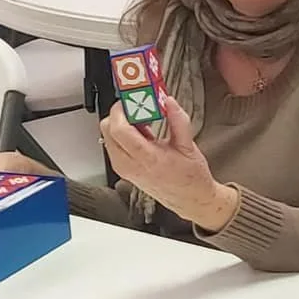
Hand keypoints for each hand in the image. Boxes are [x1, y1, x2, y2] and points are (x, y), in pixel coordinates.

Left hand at [100, 94, 235, 228]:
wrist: (189, 199)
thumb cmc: (190, 178)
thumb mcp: (188, 146)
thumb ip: (178, 121)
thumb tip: (169, 102)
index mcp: (147, 159)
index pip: (119, 129)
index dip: (122, 110)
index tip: (134, 100)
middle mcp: (130, 165)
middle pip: (107, 130)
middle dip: (120, 114)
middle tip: (138, 108)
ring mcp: (123, 168)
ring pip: (107, 136)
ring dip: (121, 123)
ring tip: (143, 123)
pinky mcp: (122, 169)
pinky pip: (112, 144)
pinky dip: (122, 134)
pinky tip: (141, 134)